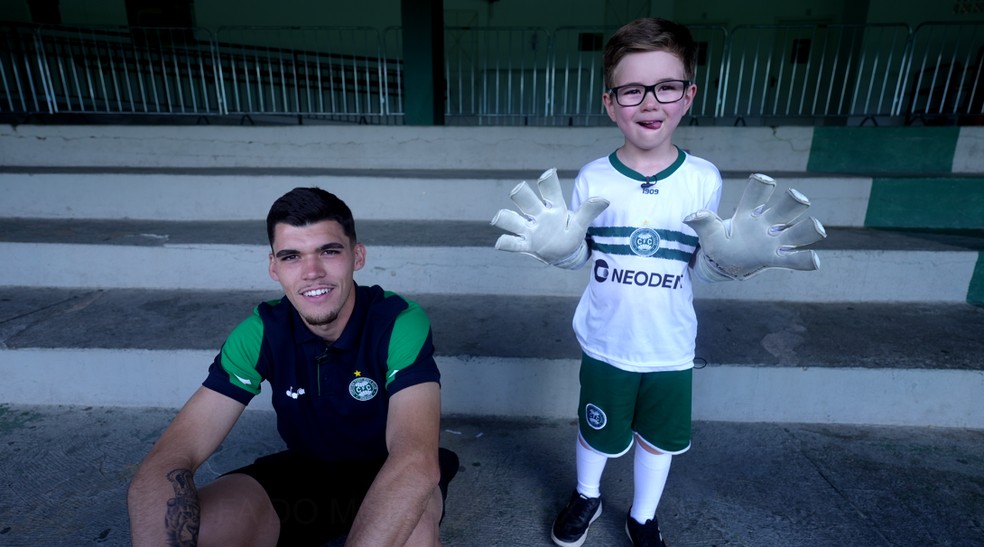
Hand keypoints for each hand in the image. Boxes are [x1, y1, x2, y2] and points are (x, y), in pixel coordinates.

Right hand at [491, 168, 608, 266]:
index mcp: (553, 208)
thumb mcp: (580, 225)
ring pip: (514, 220)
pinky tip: (499, 243)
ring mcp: (530, 230)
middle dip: (521, 195)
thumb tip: (605, 200)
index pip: (550, 191)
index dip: (548, 182)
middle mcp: (538, 215)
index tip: (549, 174)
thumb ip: (588, 211)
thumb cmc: (570, 235)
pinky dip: (506, 243)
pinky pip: (513, 243)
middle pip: (526, 201)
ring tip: (499, 217)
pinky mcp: (526, 244)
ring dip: (506, 218)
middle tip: (518, 189)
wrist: (564, 254)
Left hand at [684, 173, 825, 280]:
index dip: (761, 186)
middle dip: (793, 202)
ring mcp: (773, 240)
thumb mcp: (708, 233)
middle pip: (785, 208)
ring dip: (806, 229)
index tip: (763, 181)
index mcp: (748, 213)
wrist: (722, 263)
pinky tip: (814, 261)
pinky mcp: (776, 258)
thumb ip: (703, 222)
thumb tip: (690, 216)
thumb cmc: (718, 243)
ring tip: (816, 228)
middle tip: (796, 197)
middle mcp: (766, 223)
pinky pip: (794, 259)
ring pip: (796, 231)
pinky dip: (804, 260)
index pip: (756, 195)